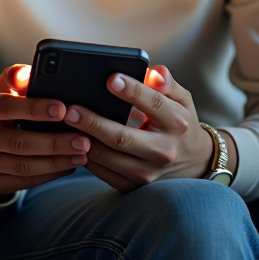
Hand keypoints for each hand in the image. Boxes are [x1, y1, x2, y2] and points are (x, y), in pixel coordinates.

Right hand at [0, 64, 89, 192]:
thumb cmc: (1, 110)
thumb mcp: (4, 90)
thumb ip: (17, 78)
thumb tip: (27, 73)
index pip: (6, 107)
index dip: (35, 109)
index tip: (63, 109)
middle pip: (19, 142)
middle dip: (55, 141)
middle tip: (82, 139)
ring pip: (24, 165)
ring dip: (57, 161)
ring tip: (81, 154)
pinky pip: (25, 181)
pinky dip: (50, 174)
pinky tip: (68, 165)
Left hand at [67, 65, 214, 190]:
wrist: (194, 163)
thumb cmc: (179, 122)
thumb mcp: (181, 99)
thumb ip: (167, 83)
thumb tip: (153, 72)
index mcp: (177, 123)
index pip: (153, 104)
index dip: (132, 91)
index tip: (110, 78)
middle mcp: (164, 150)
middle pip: (123, 137)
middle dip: (93, 123)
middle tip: (70, 109)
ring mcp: (149, 173)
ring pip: (109, 159)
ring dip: (83, 142)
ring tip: (64, 125)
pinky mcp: (135, 187)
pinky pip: (105, 174)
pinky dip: (86, 158)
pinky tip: (71, 141)